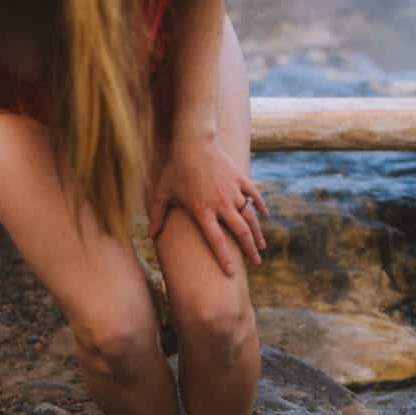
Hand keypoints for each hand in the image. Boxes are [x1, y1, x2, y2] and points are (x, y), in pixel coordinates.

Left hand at [147, 137, 268, 276]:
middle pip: (240, 232)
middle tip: (256, 264)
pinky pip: (254, 195)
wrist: (193, 141)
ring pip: (250, 217)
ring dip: (257, 233)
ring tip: (261, 247)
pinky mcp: (240, 179)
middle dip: (250, 250)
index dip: (224, 257)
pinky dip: (261, 206)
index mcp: (202, 211)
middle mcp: (221, 204)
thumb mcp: (162, 191)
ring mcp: (233, 191)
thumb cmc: (175, 168)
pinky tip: (265, 215)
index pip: (215, 240)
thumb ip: (156, 214)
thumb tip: (150, 235)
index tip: (231, 272)